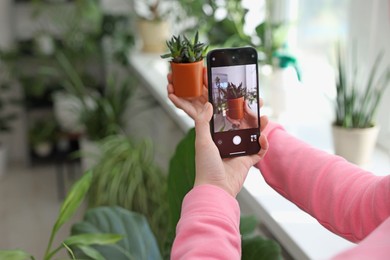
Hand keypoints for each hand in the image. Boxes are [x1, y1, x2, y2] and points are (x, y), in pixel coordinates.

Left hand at [167, 69, 268, 196]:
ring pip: (252, 136)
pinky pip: (259, 151)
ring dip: (260, 126)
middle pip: (242, 126)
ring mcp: (238, 152)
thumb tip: (209, 104)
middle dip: (250, 116)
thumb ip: (203, 122)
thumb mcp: (202, 141)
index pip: (226, 119)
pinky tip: (263, 137)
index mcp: (215, 138)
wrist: (216, 189)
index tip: (239, 99)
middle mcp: (227, 143)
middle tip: (257, 105)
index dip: (233, 109)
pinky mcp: (247, 162)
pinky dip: (264, 144)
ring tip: (265, 117)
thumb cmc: (206, 166)